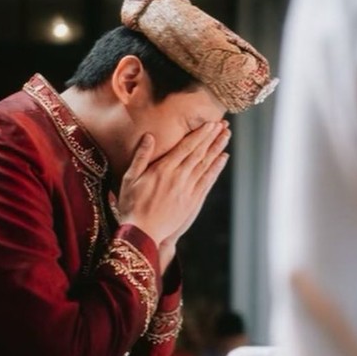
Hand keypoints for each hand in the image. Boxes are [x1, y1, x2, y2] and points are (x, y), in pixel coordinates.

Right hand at [118, 121, 230, 246]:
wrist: (142, 232)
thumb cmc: (132, 205)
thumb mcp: (130, 178)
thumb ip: (141, 157)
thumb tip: (149, 136)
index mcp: (162, 169)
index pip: (185, 146)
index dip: (199, 134)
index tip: (209, 123)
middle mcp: (178, 177)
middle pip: (199, 153)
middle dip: (211, 137)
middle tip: (223, 124)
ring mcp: (187, 190)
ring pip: (205, 164)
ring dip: (217, 148)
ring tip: (226, 136)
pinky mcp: (192, 202)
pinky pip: (207, 181)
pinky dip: (216, 168)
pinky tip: (223, 158)